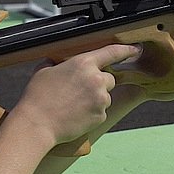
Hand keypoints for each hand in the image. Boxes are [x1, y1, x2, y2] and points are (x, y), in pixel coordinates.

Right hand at [12, 44, 141, 145]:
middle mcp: (96, 79)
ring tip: (73, 105)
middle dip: (99, 83)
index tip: (136, 49)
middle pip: (110, 78)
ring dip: (95, 98)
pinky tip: (75, 114)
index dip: (126, 50)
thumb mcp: (44, 70)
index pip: (112, 52)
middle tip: (80, 91)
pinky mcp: (100, 115)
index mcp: (83, 63)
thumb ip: (57, 63)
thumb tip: (57, 62)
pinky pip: (101, 111)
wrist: (36, 124)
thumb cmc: (37, 97)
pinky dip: (92, 113)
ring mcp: (100, 99)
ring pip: (105, 96)